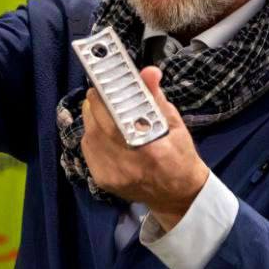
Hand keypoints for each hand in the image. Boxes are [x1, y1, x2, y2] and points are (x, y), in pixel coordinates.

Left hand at [80, 66, 211, 229]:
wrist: (176, 197)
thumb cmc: (180, 158)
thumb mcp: (176, 126)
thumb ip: (156, 98)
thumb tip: (149, 71)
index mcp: (151, 150)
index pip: (120, 118)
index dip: (109, 97)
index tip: (106, 81)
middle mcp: (128, 165)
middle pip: (98, 125)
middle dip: (97, 103)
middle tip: (103, 90)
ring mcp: (112, 175)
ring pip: (89, 135)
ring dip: (92, 117)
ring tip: (102, 106)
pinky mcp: (101, 180)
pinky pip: (87, 148)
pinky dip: (91, 133)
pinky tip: (101, 128)